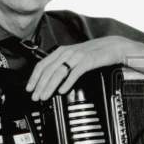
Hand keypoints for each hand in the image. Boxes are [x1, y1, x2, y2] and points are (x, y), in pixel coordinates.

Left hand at [26, 37, 143, 100]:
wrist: (114, 47)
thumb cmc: (95, 54)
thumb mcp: (76, 57)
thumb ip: (64, 65)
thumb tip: (52, 78)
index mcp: (62, 51)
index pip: (42, 64)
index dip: (34, 77)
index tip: (29, 88)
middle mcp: (67, 52)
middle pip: (48, 70)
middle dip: (39, 85)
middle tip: (35, 96)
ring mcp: (77, 56)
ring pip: (58, 72)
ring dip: (49, 86)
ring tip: (45, 96)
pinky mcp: (88, 61)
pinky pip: (74, 73)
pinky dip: (67, 82)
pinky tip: (62, 91)